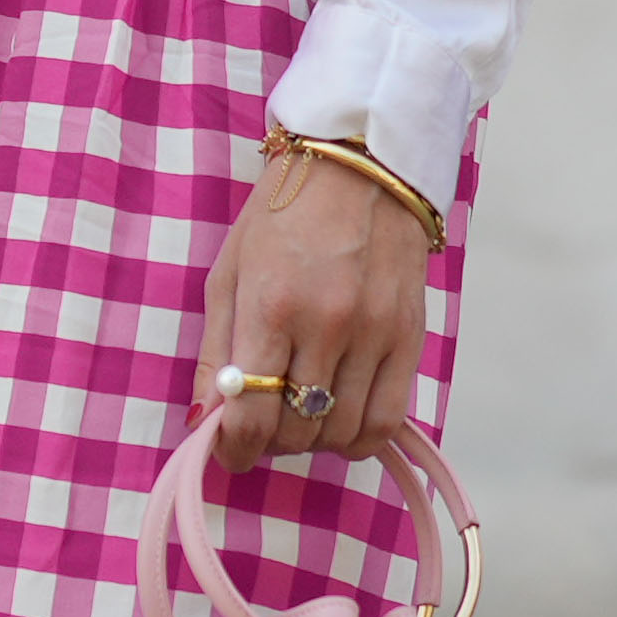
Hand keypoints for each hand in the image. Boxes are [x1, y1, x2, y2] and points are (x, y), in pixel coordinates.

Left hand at [196, 147, 436, 470]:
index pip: (253, 414)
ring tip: (301, 415)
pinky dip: (360, 436)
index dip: (235, 449)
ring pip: (342, 434)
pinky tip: (341, 418)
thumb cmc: (282, 215)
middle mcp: (328, 325)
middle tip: (264, 423)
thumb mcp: (229, 274)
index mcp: (272, 306)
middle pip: (297, 431)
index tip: (230, 452)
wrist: (360, 164)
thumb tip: (205, 422)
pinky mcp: (411, 336)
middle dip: (271, 441)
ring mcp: (375, 333)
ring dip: (315, 440)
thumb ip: (216, 352)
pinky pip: (389, 419)